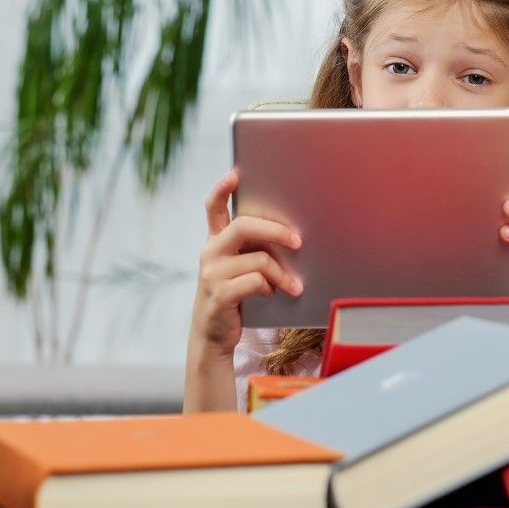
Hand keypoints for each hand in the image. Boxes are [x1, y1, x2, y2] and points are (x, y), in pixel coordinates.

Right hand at [190, 169, 302, 357]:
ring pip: (258, 260)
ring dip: (280, 274)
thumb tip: (291, 237)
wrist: (213, 334)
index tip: (236, 174)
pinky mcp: (219, 294)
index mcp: (215, 241)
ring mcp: (211, 274)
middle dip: (275, 231)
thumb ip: (252, 249)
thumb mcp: (238, 267)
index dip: (222, 189)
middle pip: (243, 226)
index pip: (213, 208)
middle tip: (298, 241)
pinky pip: (255, 282)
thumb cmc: (235, 295)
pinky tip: (269, 294)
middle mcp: (210, 252)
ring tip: (292, 286)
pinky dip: (268, 288)